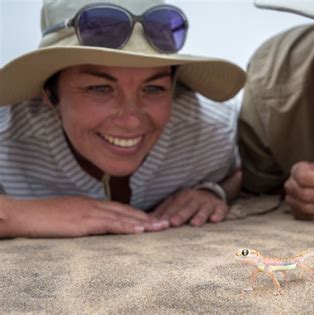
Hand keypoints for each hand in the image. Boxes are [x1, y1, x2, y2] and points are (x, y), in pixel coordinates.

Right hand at [0, 196, 168, 237]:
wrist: (26, 214)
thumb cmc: (44, 216)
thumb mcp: (69, 215)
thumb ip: (85, 218)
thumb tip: (96, 225)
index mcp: (92, 203)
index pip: (121, 208)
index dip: (138, 214)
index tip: (154, 219)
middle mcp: (95, 205)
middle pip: (127, 211)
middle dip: (148, 217)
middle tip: (167, 223)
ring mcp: (90, 212)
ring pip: (123, 216)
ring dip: (144, 222)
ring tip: (161, 227)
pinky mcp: (84, 222)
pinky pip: (110, 224)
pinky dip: (127, 226)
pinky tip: (140, 230)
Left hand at [150, 188, 228, 226]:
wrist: (211, 193)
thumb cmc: (187, 203)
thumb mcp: (175, 204)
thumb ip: (162, 213)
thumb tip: (146, 223)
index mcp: (181, 196)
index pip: (172, 206)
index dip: (166, 215)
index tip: (158, 224)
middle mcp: (195, 198)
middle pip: (187, 207)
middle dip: (181, 215)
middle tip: (173, 223)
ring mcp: (208, 202)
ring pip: (203, 209)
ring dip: (199, 216)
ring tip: (195, 224)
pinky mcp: (220, 206)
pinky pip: (220, 210)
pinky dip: (218, 214)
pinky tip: (214, 220)